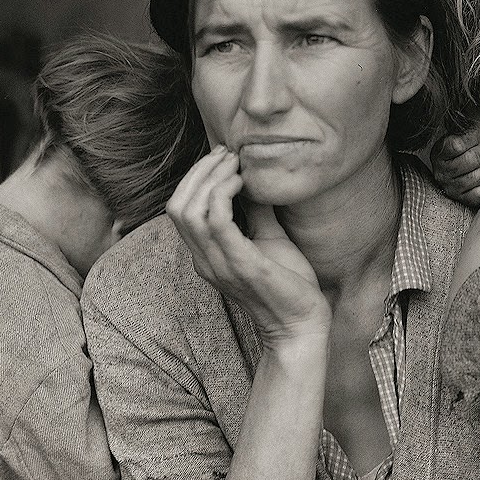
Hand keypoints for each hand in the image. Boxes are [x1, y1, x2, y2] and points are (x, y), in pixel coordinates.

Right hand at [166, 146, 330, 343]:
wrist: (302, 325)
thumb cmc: (287, 285)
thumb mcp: (268, 239)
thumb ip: (256, 212)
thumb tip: (255, 179)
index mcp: (206, 255)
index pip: (179, 209)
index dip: (195, 177)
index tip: (223, 157)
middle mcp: (204, 260)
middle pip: (177, 206)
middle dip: (199, 172)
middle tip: (227, 154)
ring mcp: (219, 264)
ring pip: (189, 211)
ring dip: (211, 178)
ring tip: (235, 164)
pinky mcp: (241, 265)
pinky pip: (217, 222)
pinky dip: (224, 194)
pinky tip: (243, 183)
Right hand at [430, 129, 479, 207]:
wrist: (473, 165)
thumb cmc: (470, 147)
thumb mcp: (465, 133)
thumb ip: (465, 129)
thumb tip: (471, 128)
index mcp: (439, 152)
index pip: (458, 145)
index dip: (472, 140)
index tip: (475, 140)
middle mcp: (441, 172)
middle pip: (471, 159)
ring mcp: (450, 188)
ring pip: (478, 176)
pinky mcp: (462, 200)